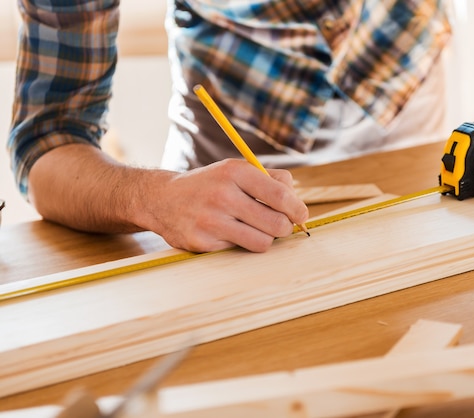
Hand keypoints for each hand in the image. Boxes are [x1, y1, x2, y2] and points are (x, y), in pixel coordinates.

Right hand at [148, 159, 308, 252]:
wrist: (162, 199)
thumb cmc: (210, 185)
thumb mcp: (236, 170)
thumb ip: (271, 179)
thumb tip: (297, 202)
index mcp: (235, 172)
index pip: (280, 195)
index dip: (297, 209)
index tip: (300, 216)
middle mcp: (223, 195)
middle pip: (277, 223)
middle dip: (284, 227)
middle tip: (278, 225)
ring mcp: (211, 220)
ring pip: (262, 242)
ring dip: (265, 239)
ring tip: (255, 229)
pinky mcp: (202, 242)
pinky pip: (239, 250)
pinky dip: (240, 244)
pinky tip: (228, 233)